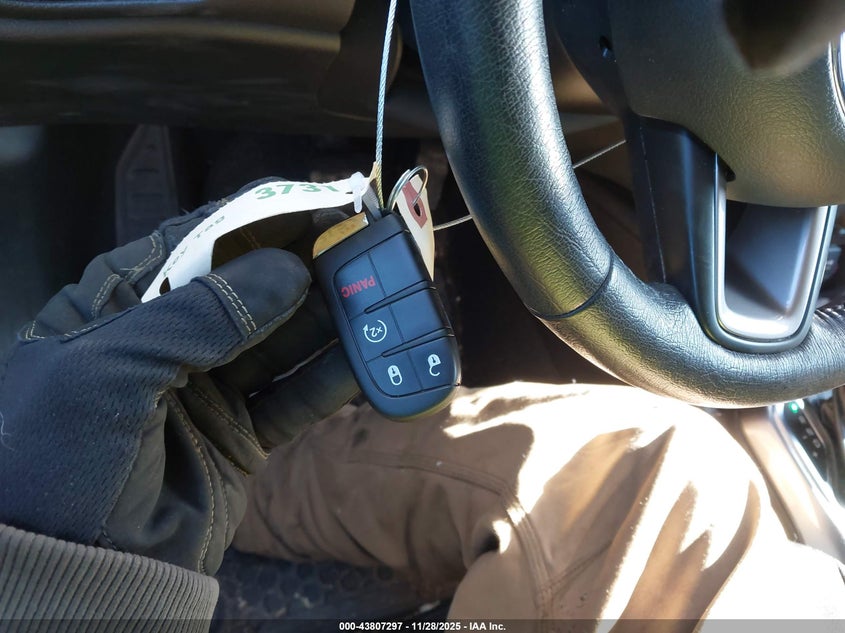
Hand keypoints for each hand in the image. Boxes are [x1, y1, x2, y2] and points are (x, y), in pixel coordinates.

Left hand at [0, 181, 358, 573]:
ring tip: (375, 299)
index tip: (314, 202)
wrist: (71, 575)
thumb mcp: (111, 370)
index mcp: (118, 308)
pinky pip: (294, 398)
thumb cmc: (58, 463)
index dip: (256, 220)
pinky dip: (332, 380)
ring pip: (280, 341)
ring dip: (328, 321)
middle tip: (358, 250)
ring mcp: (208, 389)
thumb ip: (199, 314)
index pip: (195, 243)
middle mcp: (168, 342)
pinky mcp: (240, 435)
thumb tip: (283, 272)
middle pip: (248, 289)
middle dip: (303, 269)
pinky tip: (366, 361)